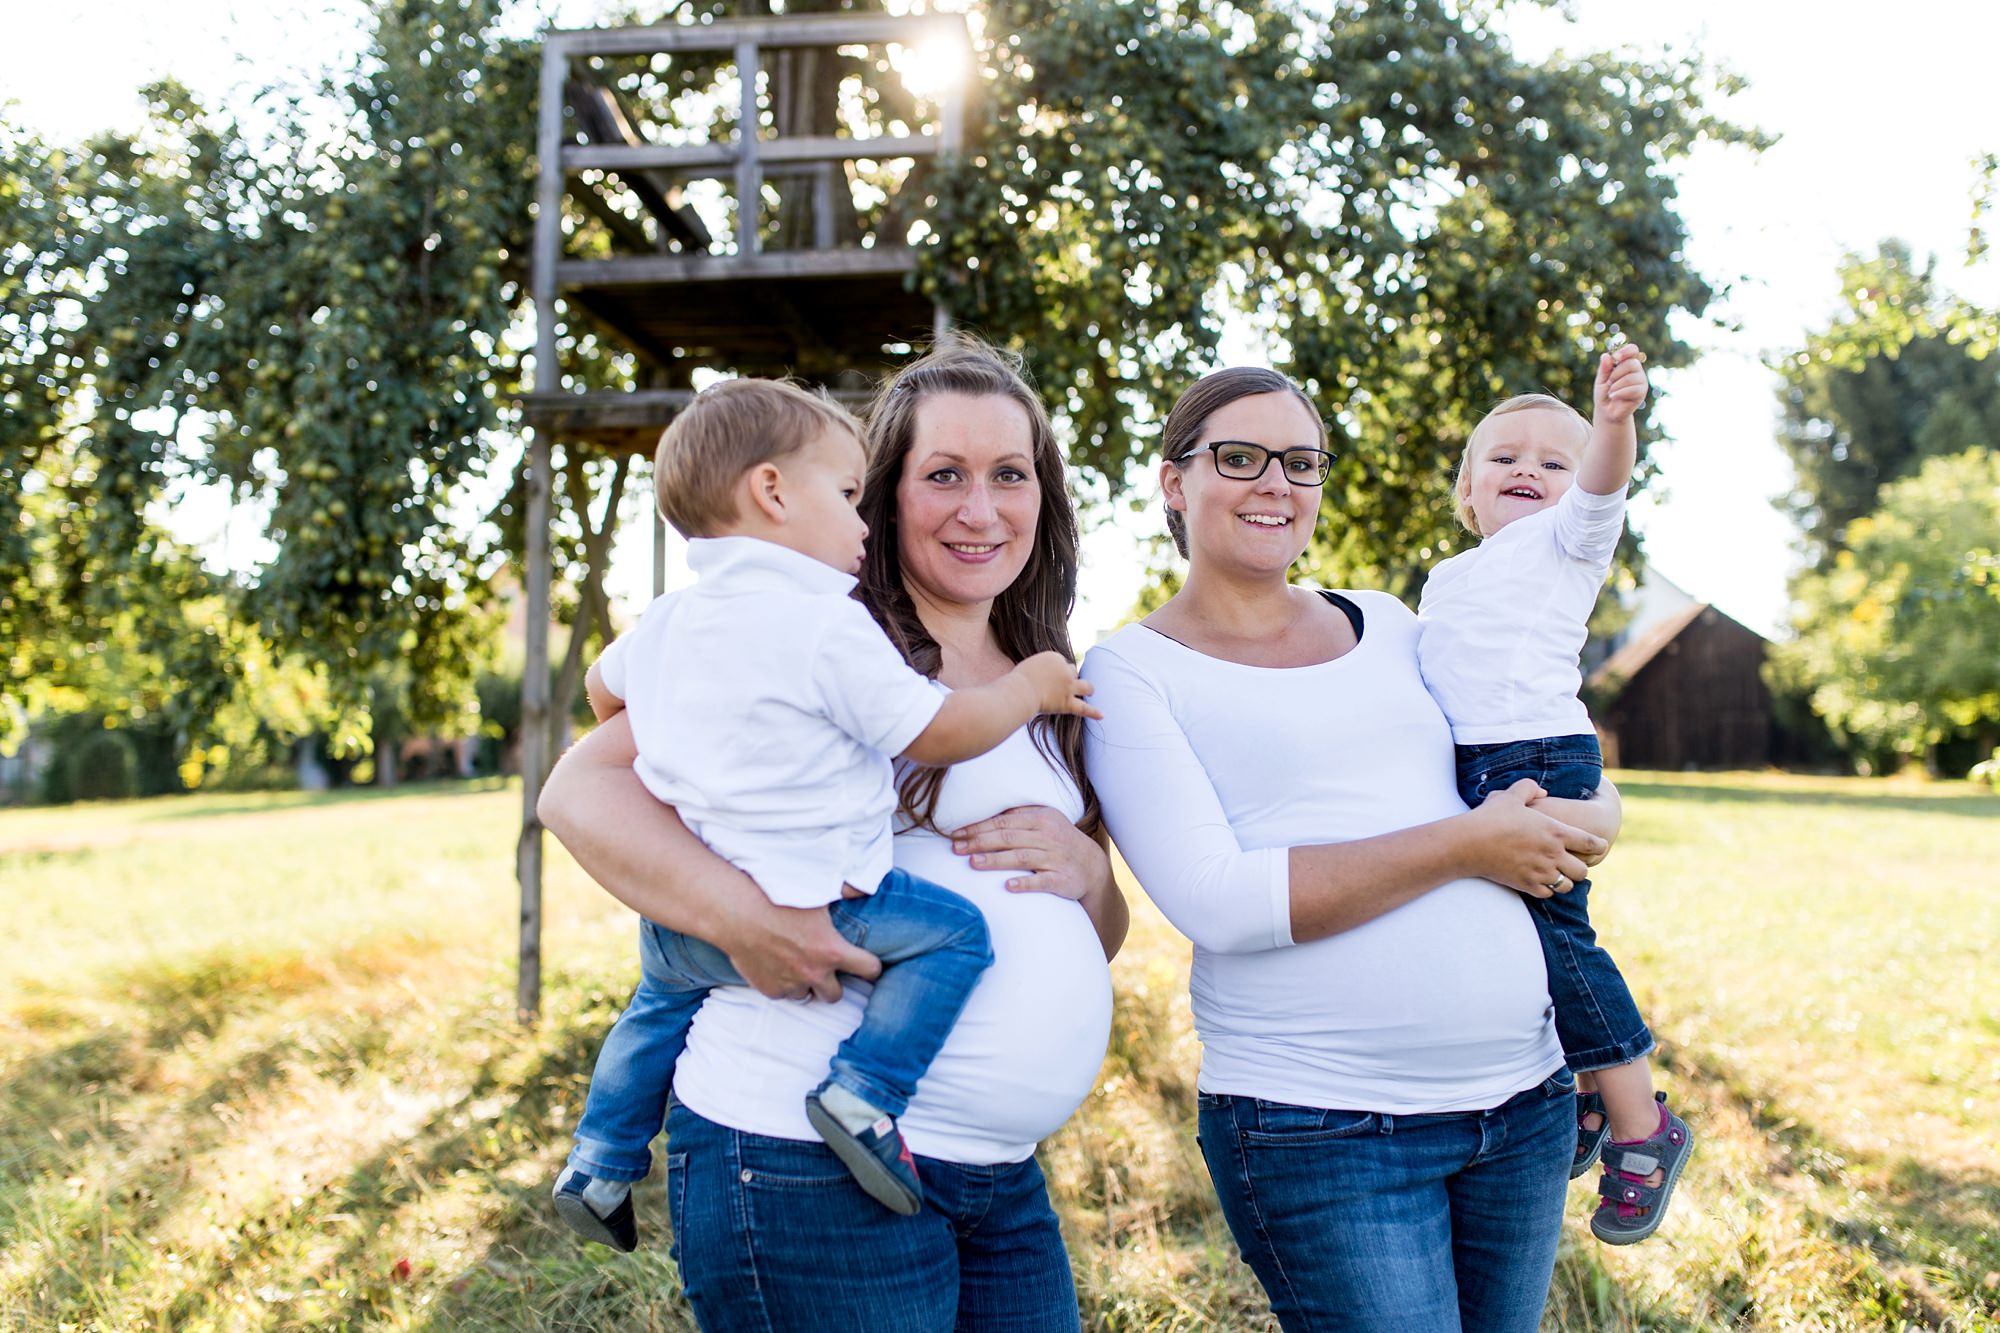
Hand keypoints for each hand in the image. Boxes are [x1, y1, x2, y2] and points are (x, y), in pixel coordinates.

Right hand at [721, 901, 881, 1002]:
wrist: (737, 913)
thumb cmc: (777, 898)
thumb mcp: (816, 889)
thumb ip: (845, 890)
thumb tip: (863, 889)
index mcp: (832, 951)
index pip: (870, 970)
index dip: (871, 966)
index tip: (867, 963)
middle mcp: (814, 973)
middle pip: (836, 995)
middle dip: (834, 982)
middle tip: (826, 968)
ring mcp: (791, 984)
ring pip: (806, 995)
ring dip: (805, 983)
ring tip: (796, 964)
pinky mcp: (769, 989)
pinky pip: (782, 994)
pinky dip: (782, 984)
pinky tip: (776, 965)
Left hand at [950, 805, 1111, 899]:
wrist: (1092, 866)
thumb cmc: (1059, 841)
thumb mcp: (1045, 820)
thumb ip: (1019, 813)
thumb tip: (984, 810)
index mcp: (1041, 819)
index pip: (1004, 821)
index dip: (978, 827)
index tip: (956, 833)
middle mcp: (1048, 836)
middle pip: (1008, 837)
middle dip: (980, 842)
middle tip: (956, 848)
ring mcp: (1055, 858)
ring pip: (1021, 857)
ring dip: (995, 860)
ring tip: (973, 863)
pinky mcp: (1062, 880)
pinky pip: (1042, 881)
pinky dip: (1025, 883)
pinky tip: (1008, 886)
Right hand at [1017, 650, 1102, 719]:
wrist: (1020, 691)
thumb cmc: (1017, 681)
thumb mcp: (1029, 667)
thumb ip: (1039, 670)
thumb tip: (1041, 678)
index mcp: (1055, 657)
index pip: (1062, 663)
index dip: (1056, 671)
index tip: (1048, 678)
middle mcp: (1065, 670)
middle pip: (1073, 672)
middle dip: (1069, 678)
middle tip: (1062, 685)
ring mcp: (1068, 687)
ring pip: (1086, 686)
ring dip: (1087, 689)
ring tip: (1089, 692)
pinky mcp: (1067, 702)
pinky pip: (1084, 708)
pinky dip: (1093, 712)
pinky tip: (1102, 715)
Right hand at [1465, 780, 1604, 897]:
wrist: (1469, 843)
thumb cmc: (1491, 817)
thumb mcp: (1511, 795)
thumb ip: (1530, 788)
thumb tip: (1543, 791)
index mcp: (1556, 832)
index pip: (1591, 843)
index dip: (1599, 845)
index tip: (1598, 846)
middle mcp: (1553, 855)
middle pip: (1583, 870)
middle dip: (1579, 866)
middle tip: (1570, 861)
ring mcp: (1541, 872)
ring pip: (1568, 885)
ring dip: (1564, 880)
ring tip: (1556, 873)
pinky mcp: (1527, 886)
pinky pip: (1548, 894)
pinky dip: (1547, 889)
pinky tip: (1539, 880)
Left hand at [1593, 343, 1648, 425]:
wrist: (1607, 411)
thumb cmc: (1604, 393)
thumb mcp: (1601, 379)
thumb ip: (1604, 368)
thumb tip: (1606, 355)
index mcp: (1626, 363)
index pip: (1633, 349)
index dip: (1626, 351)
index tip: (1616, 357)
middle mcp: (1637, 370)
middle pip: (1631, 363)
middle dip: (1616, 374)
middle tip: (1609, 383)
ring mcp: (1641, 381)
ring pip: (1631, 377)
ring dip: (1616, 386)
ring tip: (1611, 392)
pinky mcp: (1642, 392)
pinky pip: (1633, 389)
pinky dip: (1619, 393)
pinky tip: (1614, 397)